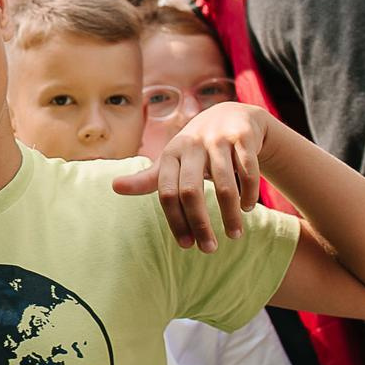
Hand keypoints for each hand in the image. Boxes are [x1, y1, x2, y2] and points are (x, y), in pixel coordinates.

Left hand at [114, 101, 268, 250]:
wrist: (230, 115)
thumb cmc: (195, 148)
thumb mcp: (172, 161)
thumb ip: (148, 179)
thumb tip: (114, 187)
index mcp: (171, 154)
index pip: (167, 193)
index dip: (176, 221)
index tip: (187, 246)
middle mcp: (192, 144)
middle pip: (191, 192)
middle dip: (200, 224)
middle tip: (210, 249)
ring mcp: (218, 139)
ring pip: (225, 185)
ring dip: (231, 215)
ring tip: (234, 233)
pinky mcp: (243, 136)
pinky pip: (248, 172)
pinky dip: (249, 194)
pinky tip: (248, 207)